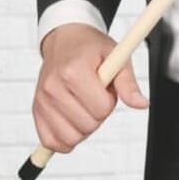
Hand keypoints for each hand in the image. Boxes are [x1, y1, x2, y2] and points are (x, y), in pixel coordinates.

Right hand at [33, 23, 148, 152]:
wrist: (66, 38)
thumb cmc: (91, 47)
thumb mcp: (116, 56)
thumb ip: (128, 83)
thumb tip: (141, 103)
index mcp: (74, 71)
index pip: (101, 109)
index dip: (110, 101)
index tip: (106, 87)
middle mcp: (54, 86)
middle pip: (87, 125)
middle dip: (98, 113)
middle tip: (96, 94)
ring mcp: (42, 100)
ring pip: (70, 138)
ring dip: (83, 127)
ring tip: (84, 104)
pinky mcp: (36, 110)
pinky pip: (51, 141)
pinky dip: (65, 138)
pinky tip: (72, 120)